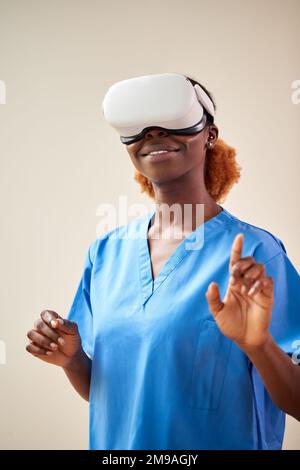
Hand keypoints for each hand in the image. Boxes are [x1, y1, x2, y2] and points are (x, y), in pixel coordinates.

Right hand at [26, 310, 82, 367]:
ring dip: (43, 341)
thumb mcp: (73, 331)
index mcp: (51, 319)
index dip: (48, 318)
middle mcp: (41, 326)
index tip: (56, 325)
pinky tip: (50, 353)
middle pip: (38, 324)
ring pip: (30, 334)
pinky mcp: (33, 347)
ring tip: (55, 348)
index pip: (44, 313)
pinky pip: (29, 346)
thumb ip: (67, 324)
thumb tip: (57, 321)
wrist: (71, 355)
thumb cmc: (72, 339)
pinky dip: (39, 350)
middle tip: (62, 342)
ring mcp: (36, 336)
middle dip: (50, 333)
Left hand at [205, 233, 273, 350]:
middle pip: (248, 261)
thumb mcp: (217, 313)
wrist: (245, 339)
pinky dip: (259, 283)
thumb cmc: (231, 325)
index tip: (239, 236)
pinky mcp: (267, 294)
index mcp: (233, 283)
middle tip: (236, 276)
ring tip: (245, 287)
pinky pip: (267, 280)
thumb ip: (213, 299)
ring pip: (259, 267)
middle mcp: (246, 282)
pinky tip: (252, 293)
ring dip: (251, 272)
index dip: (237, 248)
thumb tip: (212, 283)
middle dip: (242, 263)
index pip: (236, 261)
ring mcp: (257, 287)